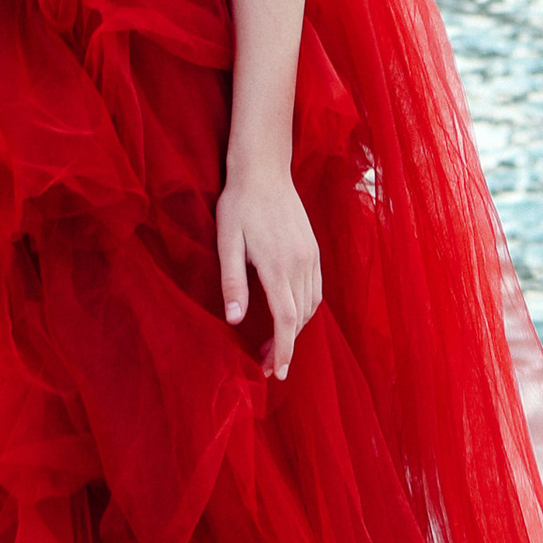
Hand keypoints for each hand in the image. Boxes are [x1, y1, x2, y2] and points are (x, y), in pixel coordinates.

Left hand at [216, 161, 322, 380]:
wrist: (264, 170)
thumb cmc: (239, 204)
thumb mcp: (227, 241)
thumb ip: (232, 281)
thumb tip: (234, 319)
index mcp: (278, 265)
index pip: (286, 320)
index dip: (282, 350)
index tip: (274, 373)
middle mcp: (301, 264)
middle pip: (299, 319)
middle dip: (285, 346)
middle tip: (264, 363)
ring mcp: (311, 257)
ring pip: (310, 307)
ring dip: (294, 330)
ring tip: (272, 344)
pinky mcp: (314, 250)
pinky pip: (315, 290)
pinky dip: (303, 310)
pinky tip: (287, 314)